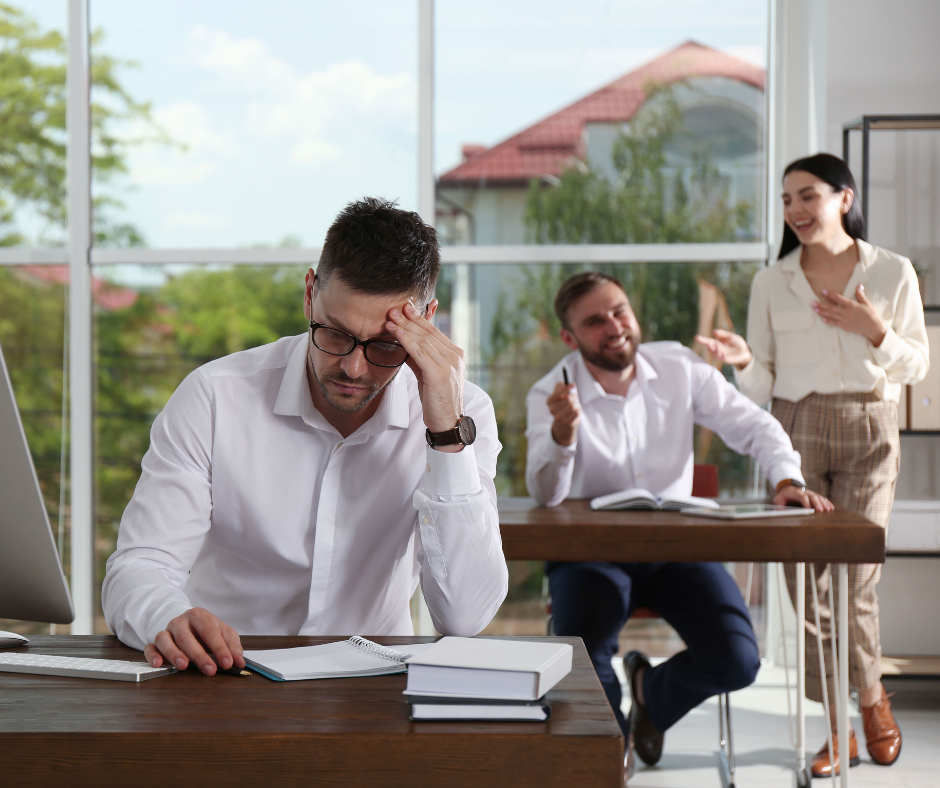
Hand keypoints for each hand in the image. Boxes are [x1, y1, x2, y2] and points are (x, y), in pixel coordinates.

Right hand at [144, 607, 244, 675]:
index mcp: (199, 615)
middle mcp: (181, 621)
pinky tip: (159, 664)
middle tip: (210, 670)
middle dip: (199, 655)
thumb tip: (239, 662)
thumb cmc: (208, 630)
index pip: (210, 631)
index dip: (219, 648)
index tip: (227, 663)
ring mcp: (167, 631)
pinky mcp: (155, 642)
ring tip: (184, 666)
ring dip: (174, 653)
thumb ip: (232, 646)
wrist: (188, 623)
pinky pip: (150, 647)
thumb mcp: (224, 633)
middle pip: (187, 637)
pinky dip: (153, 655)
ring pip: (165, 640)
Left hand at [386, 299, 464, 446]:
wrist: (447, 422)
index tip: (404, 307)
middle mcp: (455, 357)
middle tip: (394, 308)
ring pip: (423, 341)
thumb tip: (404, 340)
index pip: (434, 332)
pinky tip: (397, 333)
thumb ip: (419, 356)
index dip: (418, 318)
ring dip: (405, 328)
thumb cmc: (436, 399)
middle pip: (428, 333)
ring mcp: (449, 365)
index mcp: (455, 354)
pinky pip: (420, 354)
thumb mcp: (427, 373)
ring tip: (390, 319)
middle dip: (409, 319)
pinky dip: (407, 341)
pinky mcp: (439, 375)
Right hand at [547, 381, 580, 445]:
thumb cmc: (562, 407)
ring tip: (575, 406)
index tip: (573, 385)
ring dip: (576, 404)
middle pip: (567, 398)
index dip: (566, 388)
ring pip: (573, 405)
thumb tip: (562, 383)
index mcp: (549, 402)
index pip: (557, 393)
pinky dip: (579, 410)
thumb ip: (559, 389)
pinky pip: (577, 412)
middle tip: (575, 396)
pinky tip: (576, 412)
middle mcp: (552, 410)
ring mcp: (559, 417)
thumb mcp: (558, 397)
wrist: (562, 424)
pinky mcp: (567, 423)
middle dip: (574, 396)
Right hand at [694, 329, 752, 369]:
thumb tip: (714, 331)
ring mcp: (722, 356)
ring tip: (716, 348)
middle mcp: (717, 350)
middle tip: (708, 344)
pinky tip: (722, 353)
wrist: (745, 351)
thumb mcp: (730, 336)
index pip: (708, 341)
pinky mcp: (728, 360)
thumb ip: (722, 334)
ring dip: (715, 352)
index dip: (702, 340)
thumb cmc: (737, 343)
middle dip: (708, 346)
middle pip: (710, 348)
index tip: (696, 337)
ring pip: (716, 355)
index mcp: (717, 343)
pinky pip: (724, 359)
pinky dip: (722, 356)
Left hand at [773, 485, 833, 511]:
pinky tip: (831, 507)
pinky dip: (827, 502)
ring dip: (824, 503)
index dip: (806, 502)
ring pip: (818, 497)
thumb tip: (780, 509)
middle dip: (817, 503)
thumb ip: (779, 503)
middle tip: (821, 511)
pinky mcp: (814, 495)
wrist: (788, 488)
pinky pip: (822, 498)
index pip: (802, 497)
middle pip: (812, 496)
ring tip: (829, 510)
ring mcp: (810, 493)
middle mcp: (804, 492)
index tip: (809, 509)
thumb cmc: (784, 496)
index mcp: (795, 493)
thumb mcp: (778, 498)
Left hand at [812, 285, 886, 345]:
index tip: (823, 291)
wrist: (873, 328)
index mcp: (852, 305)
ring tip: (814, 309)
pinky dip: (828, 321)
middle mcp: (847, 312)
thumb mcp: (866, 303)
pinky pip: (835, 323)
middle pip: (832, 307)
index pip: (839, 299)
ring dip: (822, 312)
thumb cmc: (871, 314)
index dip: (830, 295)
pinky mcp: (845, 326)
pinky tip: (822, 318)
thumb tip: (858, 286)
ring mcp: (845, 320)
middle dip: (821, 305)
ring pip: (831, 315)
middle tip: (812, 302)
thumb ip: (860, 295)